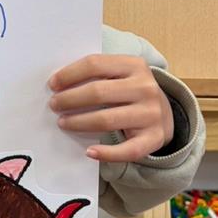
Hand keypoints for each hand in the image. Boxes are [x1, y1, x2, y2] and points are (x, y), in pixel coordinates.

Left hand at [48, 54, 173, 162]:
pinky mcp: (154, 138)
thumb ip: (96, 73)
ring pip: (106, 120)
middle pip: (98, 92)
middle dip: (69, 99)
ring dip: (79, 123)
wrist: (165, 113)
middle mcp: (146, 88)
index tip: (53, 84)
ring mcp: (152, 114)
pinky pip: (127, 150)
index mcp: (135, 65)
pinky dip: (106, 153)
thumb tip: (58, 83)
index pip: (95, 64)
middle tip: (54, 105)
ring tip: (63, 123)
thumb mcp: (120, 74)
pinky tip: (89, 152)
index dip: (69, 74)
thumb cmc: (130, 91)